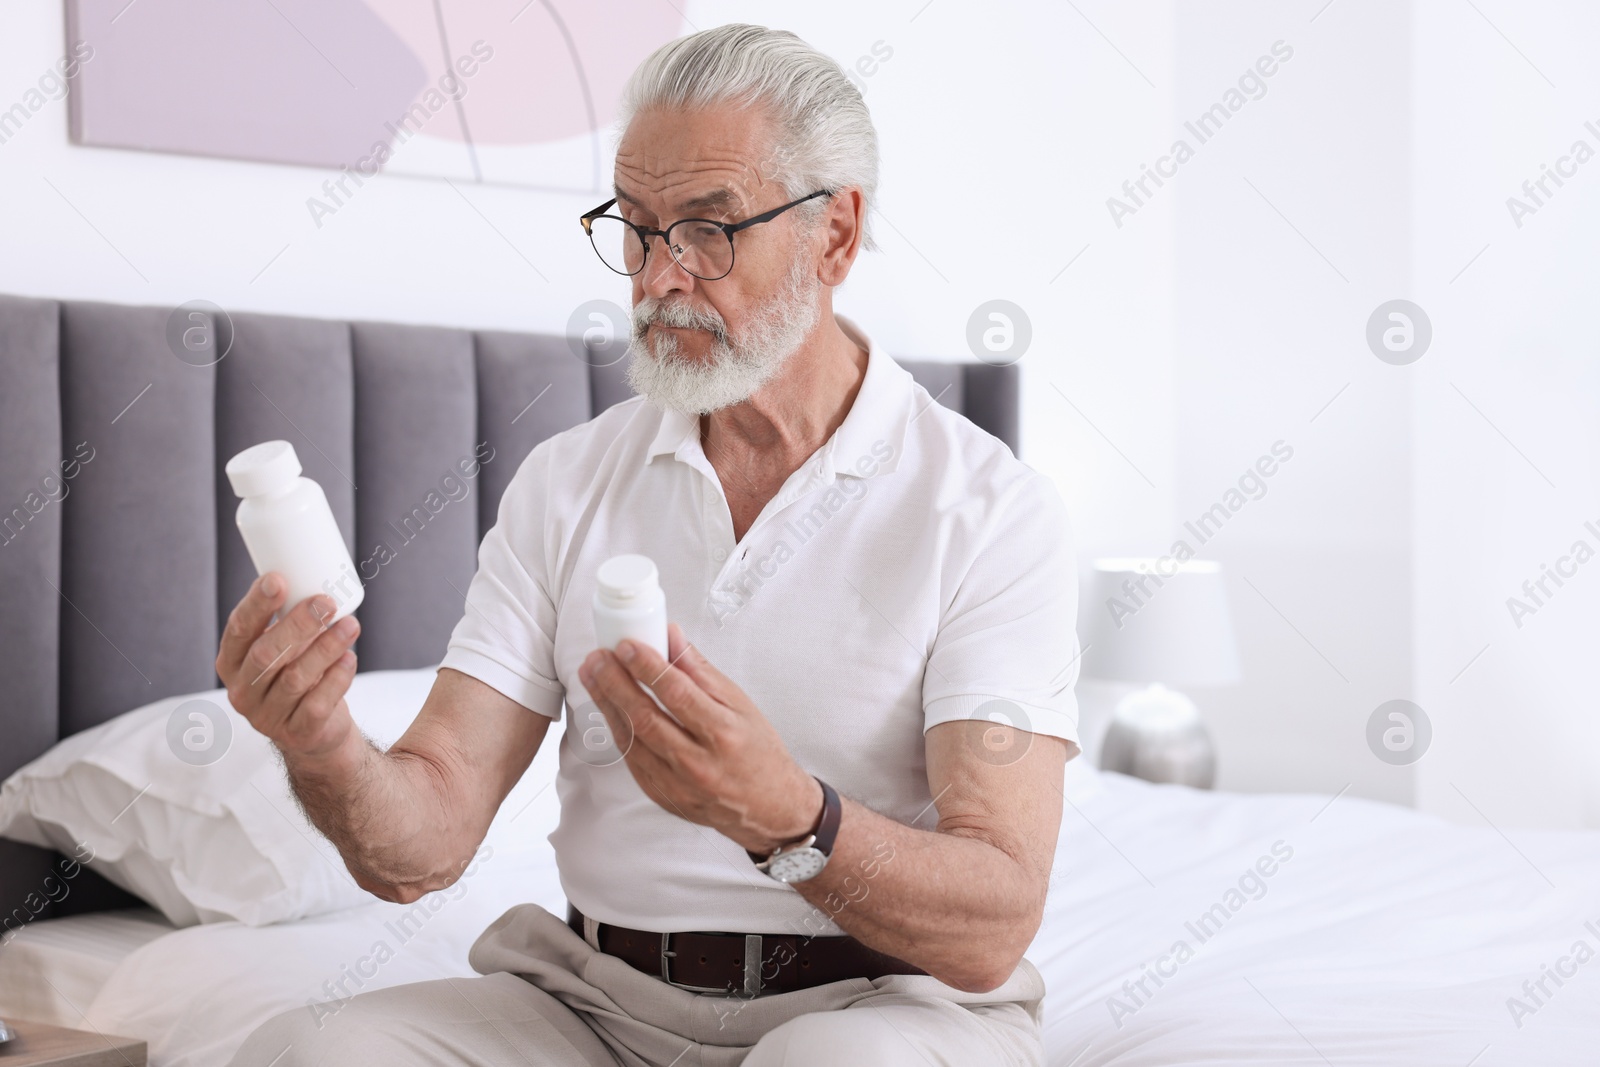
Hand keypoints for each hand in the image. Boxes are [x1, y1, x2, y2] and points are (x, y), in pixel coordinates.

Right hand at [215, 572, 361, 763]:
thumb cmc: (298, 671)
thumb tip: (315, 561)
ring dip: (325, 648)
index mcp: (231, 662)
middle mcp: (242, 690)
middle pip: (266, 654)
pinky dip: (337, 678)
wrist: (314, 729)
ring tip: (350, 625)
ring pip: (295, 678)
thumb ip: (289, 615)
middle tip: (326, 600)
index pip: (238, 630)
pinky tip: (350, 659)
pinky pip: (317, 704)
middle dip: (298, 624)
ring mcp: (267, 716)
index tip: (279, 579)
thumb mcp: (285, 645)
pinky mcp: (297, 733)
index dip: (257, 605)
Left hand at [578, 622, 822, 854]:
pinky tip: (607, 706)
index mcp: (724, 734)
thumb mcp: (740, 704)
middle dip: (615, 683)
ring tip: (592, 675)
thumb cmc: (757, 750)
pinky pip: (632, 759)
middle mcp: (699, 763)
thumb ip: (700, 671)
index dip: (647, 667)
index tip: (626, 645)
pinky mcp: (662, 797)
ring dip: (606, 704)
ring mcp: (677, 785)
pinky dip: (617, 729)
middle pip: (646, 718)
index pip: (677, 694)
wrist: (767, 806)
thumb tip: (672, 636)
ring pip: (631, 740)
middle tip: (597, 657)